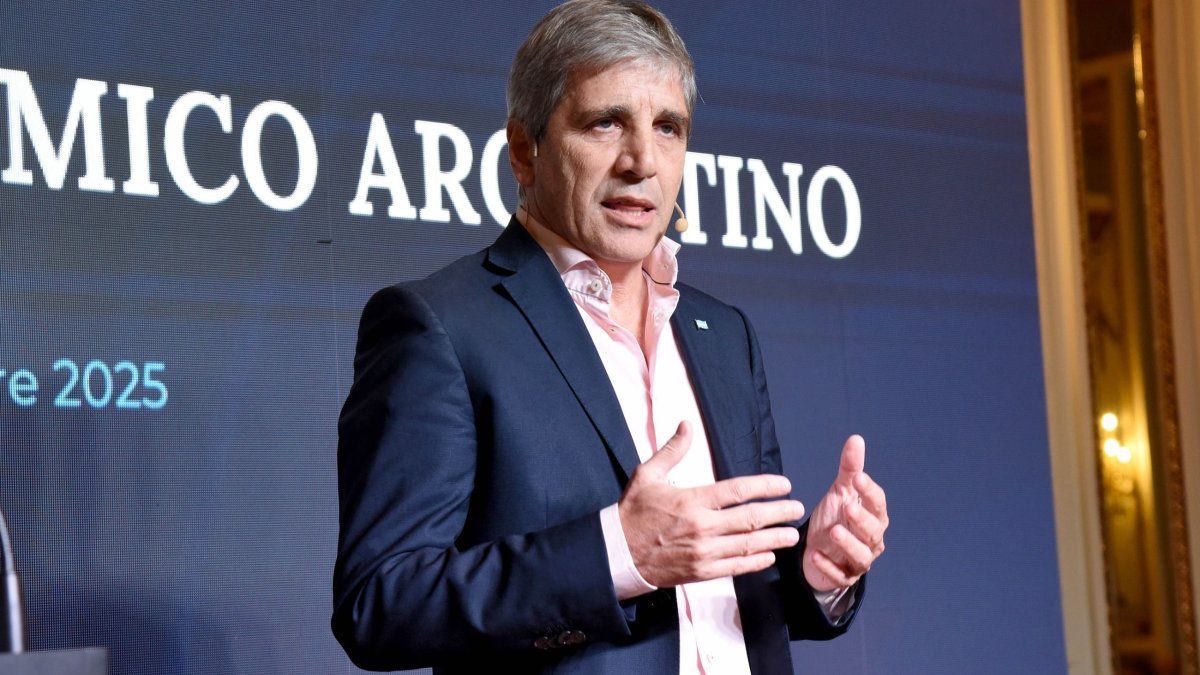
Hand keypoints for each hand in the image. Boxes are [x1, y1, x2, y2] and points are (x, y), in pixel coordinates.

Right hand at [618, 421, 805, 587]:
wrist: (617, 553)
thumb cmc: (632, 513)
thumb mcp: (647, 475)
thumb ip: (672, 450)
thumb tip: (687, 425)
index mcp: (691, 500)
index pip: (737, 491)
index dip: (765, 487)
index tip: (783, 485)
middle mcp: (701, 527)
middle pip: (750, 519)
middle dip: (778, 513)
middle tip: (797, 509)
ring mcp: (703, 552)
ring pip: (748, 545)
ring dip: (774, 539)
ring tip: (792, 534)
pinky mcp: (700, 572)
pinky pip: (735, 567)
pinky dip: (755, 562)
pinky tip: (768, 556)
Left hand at [803, 435, 888, 591]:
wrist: (816, 547)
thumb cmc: (834, 517)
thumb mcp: (840, 491)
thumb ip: (850, 469)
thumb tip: (856, 439)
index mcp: (874, 515)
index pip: (878, 502)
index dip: (870, 491)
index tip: (858, 478)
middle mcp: (871, 539)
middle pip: (873, 531)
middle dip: (862, 519)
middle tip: (847, 507)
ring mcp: (858, 560)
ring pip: (862, 556)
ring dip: (849, 544)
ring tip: (834, 532)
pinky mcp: (843, 576)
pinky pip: (840, 575)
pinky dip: (828, 566)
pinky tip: (815, 555)